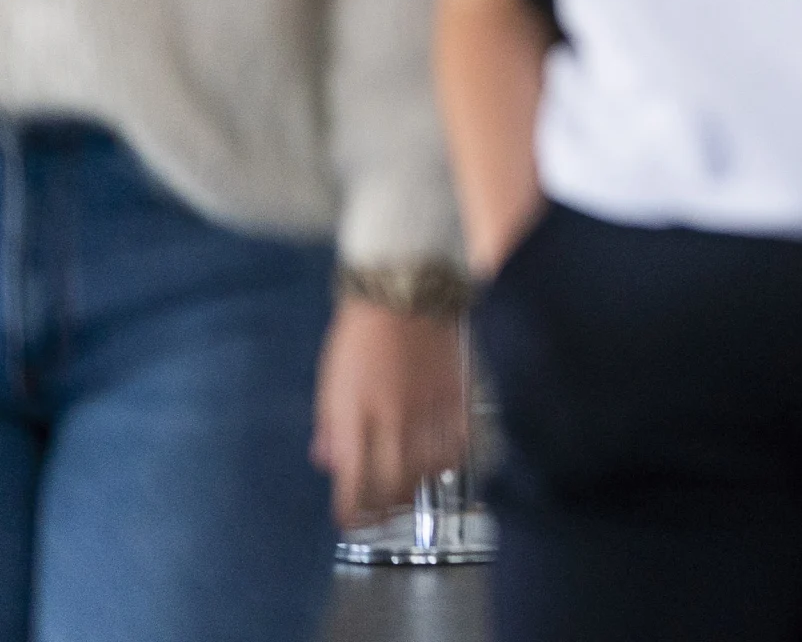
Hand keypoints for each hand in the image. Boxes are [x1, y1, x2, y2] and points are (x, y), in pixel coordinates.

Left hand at [312, 300, 467, 522]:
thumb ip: (332, 428)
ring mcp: (428, 408)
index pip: (353, 483)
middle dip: (385, 510)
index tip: (349, 523)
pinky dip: (450, 460)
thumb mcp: (330, 385)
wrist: (403, 291)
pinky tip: (442, 464)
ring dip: (417, 488)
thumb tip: (332, 465)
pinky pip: (459, 442)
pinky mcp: (457, 394)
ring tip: (410, 493)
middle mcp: (391, 419)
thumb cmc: (357, 337)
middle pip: (393, 484)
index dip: (352, 513)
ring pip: (428, 469)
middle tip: (381, 517)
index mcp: (353, 417)